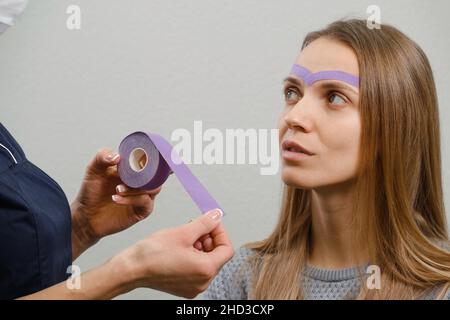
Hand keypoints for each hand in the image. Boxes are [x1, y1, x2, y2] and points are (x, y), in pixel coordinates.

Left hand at [71, 149, 161, 257]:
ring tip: (118, 189)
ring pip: (154, 188)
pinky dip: (131, 199)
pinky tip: (116, 198)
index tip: (154, 153)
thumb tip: (118, 157)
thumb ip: (102, 157)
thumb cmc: (92, 192)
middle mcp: (141, 182)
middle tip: (131, 175)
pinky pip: (145, 202)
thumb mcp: (93, 170)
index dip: (158, 157)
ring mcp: (143, 196)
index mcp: (134, 169)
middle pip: (159, 174)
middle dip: (149, 173)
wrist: (86, 215)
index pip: (152, 160)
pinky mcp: (142, 211)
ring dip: (137, 187)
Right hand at [114, 209, 233, 298]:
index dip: (220, 233)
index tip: (211, 223)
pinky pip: (197, 269)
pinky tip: (181, 247)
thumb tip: (217, 216)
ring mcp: (193, 287)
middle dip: (209, 238)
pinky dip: (193, 256)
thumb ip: (204, 223)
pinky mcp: (184, 287)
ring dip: (201, 246)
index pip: (226, 249)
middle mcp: (203, 282)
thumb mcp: (183, 232)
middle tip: (196, 226)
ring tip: (186, 236)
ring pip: (207, 262)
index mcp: (205, 270)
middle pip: (217, 256)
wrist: (131, 269)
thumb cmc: (152, 253)